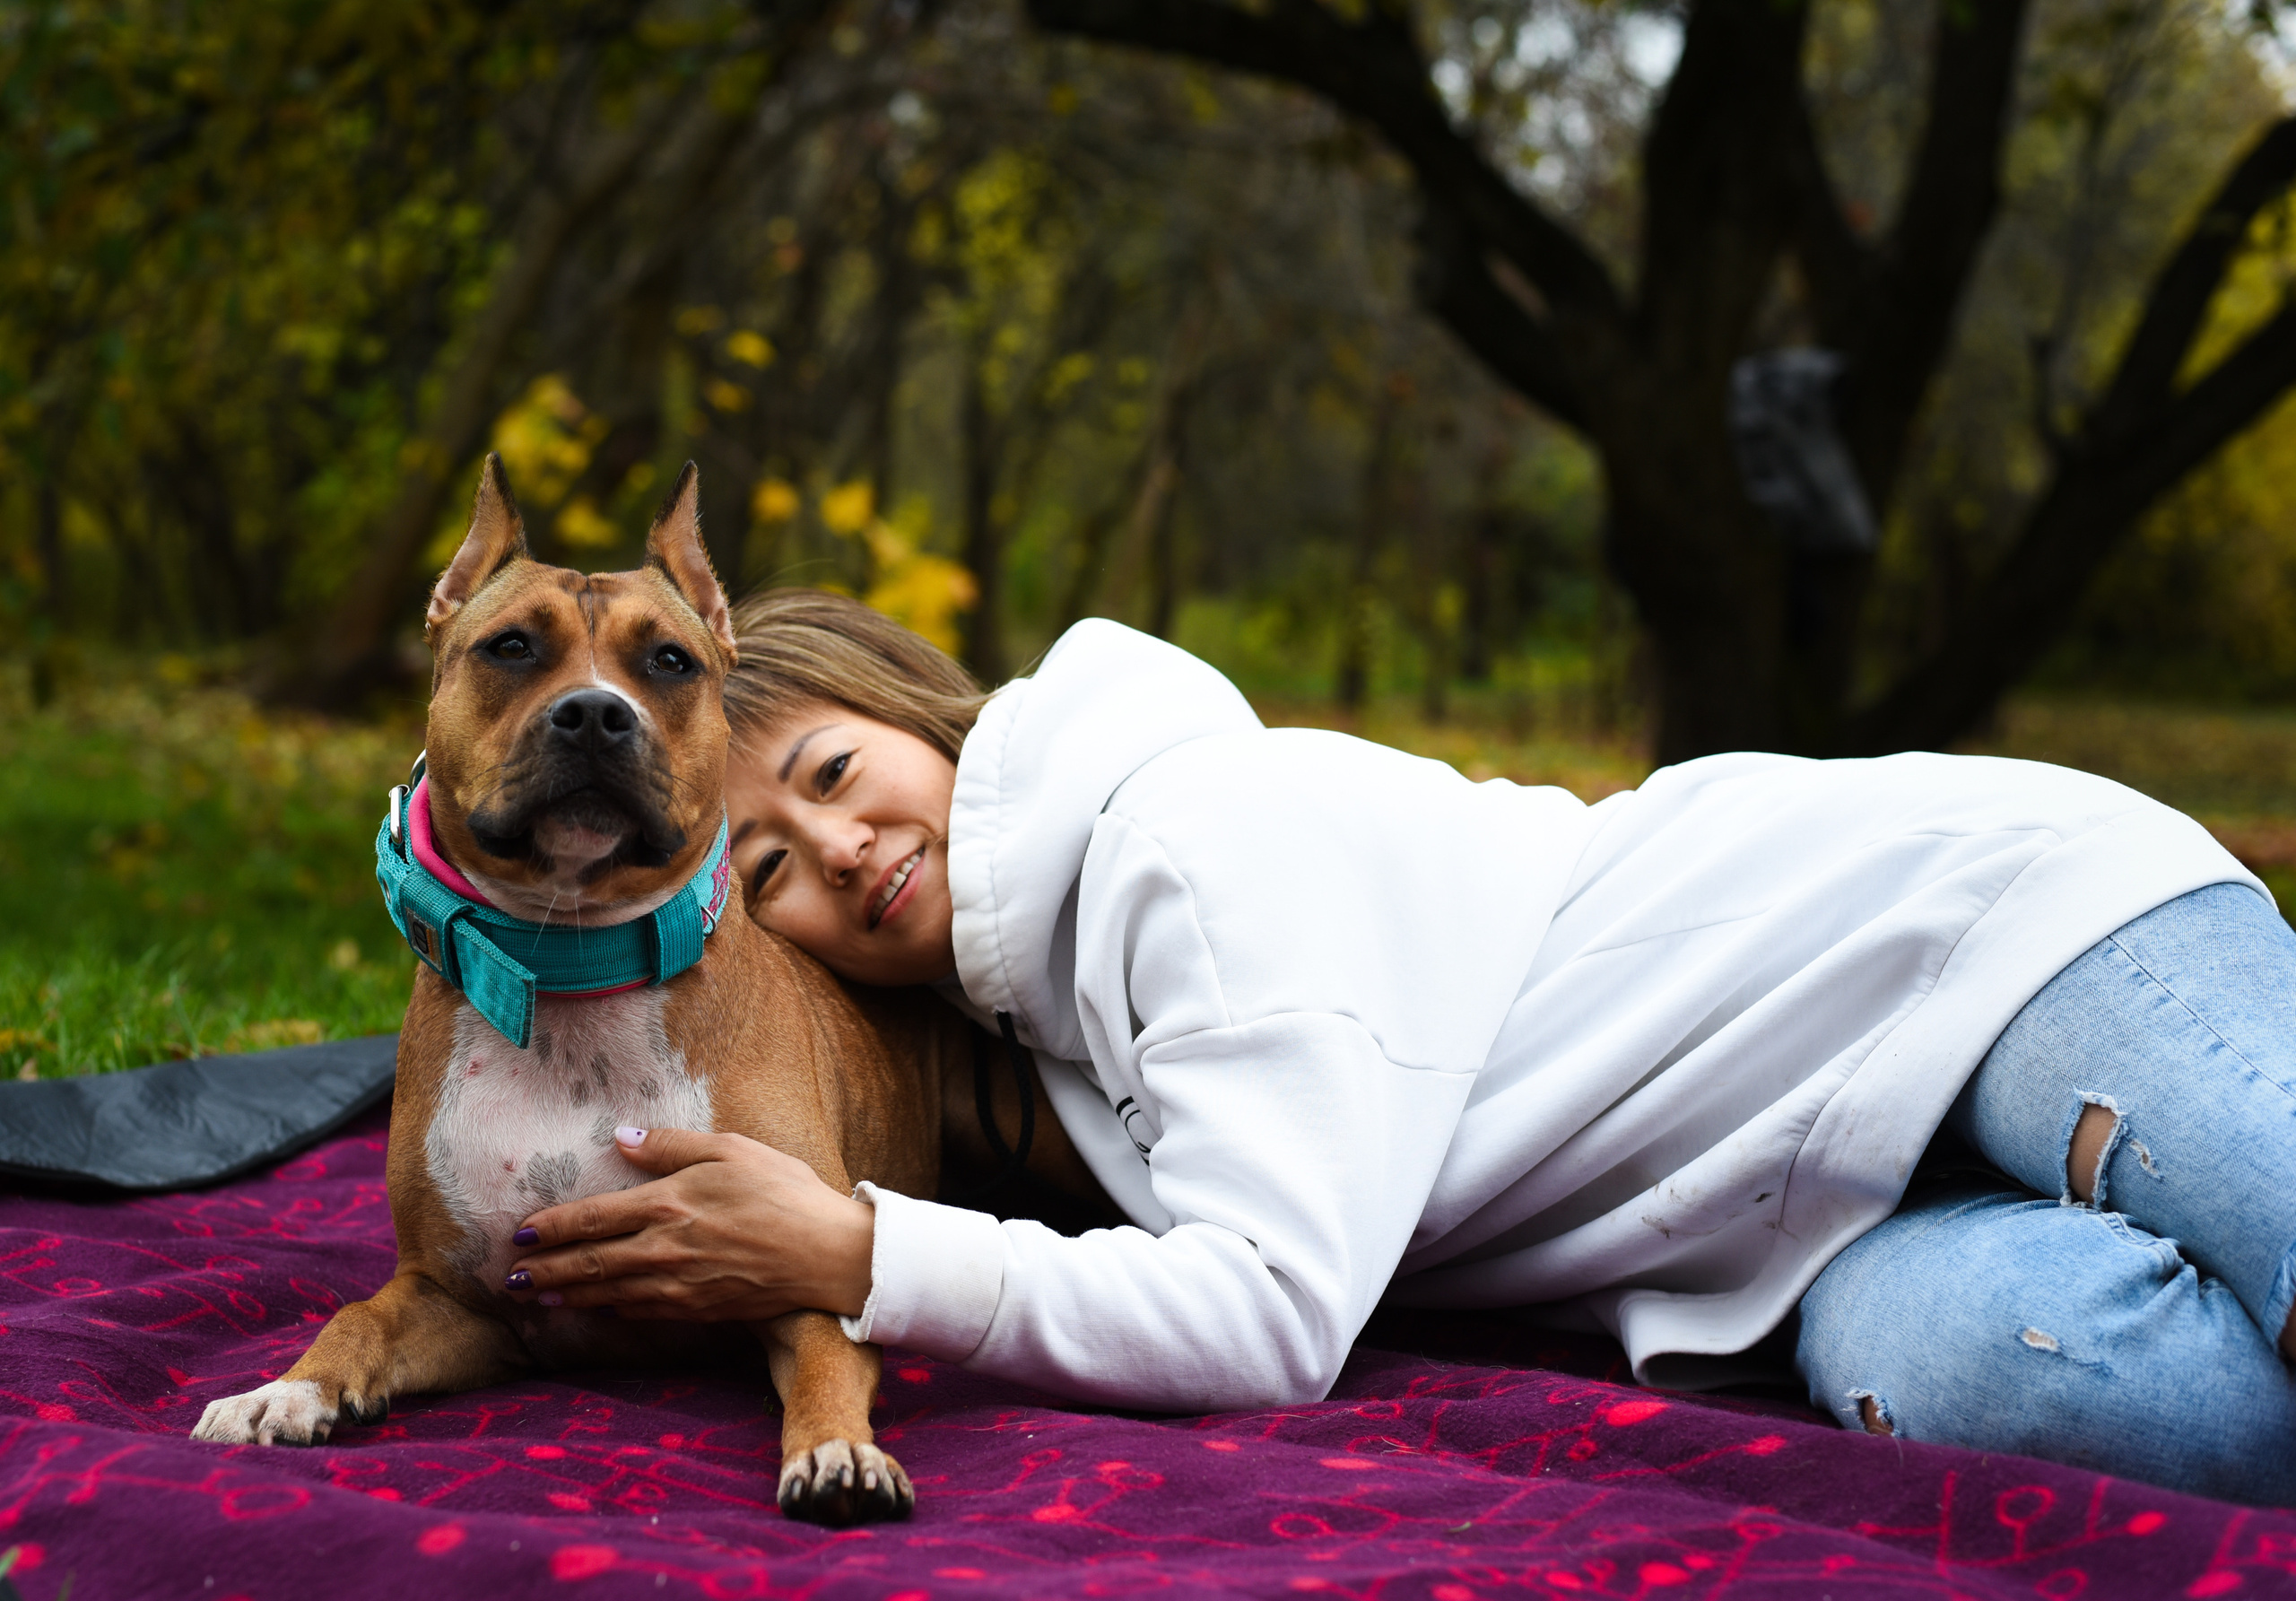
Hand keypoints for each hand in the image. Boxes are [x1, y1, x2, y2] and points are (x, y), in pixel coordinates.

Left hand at [503, 1127, 874, 1321]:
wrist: (827, 1254)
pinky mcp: (698, 1308)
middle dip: (545, 1271)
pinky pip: (642, 1311)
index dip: (553, 1228)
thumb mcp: (731, 1148)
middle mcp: (664, 1249)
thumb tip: (621, 1137)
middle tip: (510, 1278)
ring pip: (608, 1293)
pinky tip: (598, 1310)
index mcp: (668, 1203)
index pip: (592, 1218)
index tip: (522, 1232)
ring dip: (568, 1297)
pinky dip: (612, 1311)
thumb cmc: (784, 1192)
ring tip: (538, 1298)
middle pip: (589, 1263)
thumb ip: (671, 1144)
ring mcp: (679, 1285)